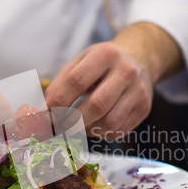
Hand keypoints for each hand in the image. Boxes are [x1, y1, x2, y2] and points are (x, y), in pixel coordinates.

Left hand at [45, 22, 182, 139]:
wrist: (139, 59)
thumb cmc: (102, 63)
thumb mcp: (80, 62)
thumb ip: (60, 84)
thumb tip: (43, 112)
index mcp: (105, 55)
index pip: (76, 81)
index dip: (58, 102)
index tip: (46, 116)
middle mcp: (125, 71)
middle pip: (96, 105)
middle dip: (72, 122)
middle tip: (59, 129)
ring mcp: (138, 91)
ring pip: (110, 122)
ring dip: (88, 130)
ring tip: (77, 127)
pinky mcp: (144, 107)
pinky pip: (120, 130)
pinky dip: (102, 133)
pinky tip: (94, 126)